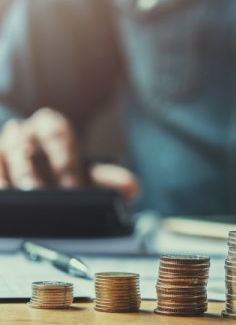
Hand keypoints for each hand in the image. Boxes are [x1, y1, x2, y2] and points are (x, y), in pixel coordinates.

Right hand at [0, 108, 138, 199]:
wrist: (33, 165)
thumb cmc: (61, 167)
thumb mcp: (85, 171)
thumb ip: (108, 179)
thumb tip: (133, 189)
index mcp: (51, 126)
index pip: (58, 136)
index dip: (65, 160)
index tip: (72, 186)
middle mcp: (23, 132)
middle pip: (25, 147)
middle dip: (31, 172)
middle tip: (39, 193)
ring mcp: (1, 147)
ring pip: (1, 157)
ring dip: (8, 178)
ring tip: (16, 197)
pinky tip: (3, 198)